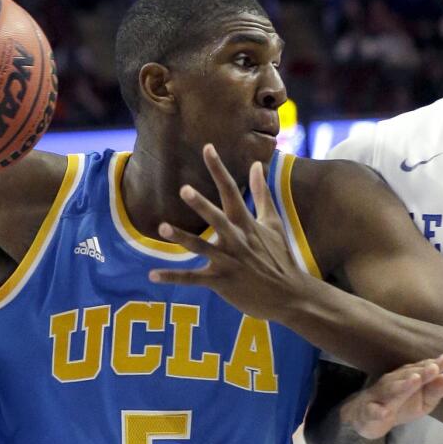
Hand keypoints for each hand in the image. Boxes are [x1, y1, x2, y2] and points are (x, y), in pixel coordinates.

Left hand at [148, 144, 312, 320]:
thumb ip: (261, 193)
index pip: (231, 191)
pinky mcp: (222, 282)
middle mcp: (237, 240)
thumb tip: (256, 164)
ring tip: (162, 226)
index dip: (219, 169)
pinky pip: (194, 279)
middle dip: (201, 205)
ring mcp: (230, 262)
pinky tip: (153, 275)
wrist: (290, 295)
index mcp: (247, 224)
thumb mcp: (273, 222)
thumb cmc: (281, 257)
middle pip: (217, 219)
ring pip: (202, 248)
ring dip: (183, 238)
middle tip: (184, 189)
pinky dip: (173, 278)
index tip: (207, 148)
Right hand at [340, 355, 442, 439]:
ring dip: (402, 385)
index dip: (432, 365)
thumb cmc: (400, 404)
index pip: (420, 369)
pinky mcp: (368, 412)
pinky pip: (372, 411)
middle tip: (434, 368)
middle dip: (420, 372)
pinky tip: (384, 413)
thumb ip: (435, 390)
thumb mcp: (422, 401)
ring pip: (390, 390)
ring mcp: (379, 396)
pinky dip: (377, 412)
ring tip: (415, 381)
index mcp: (406, 378)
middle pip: (407, 376)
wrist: (364, 417)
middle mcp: (392, 382)